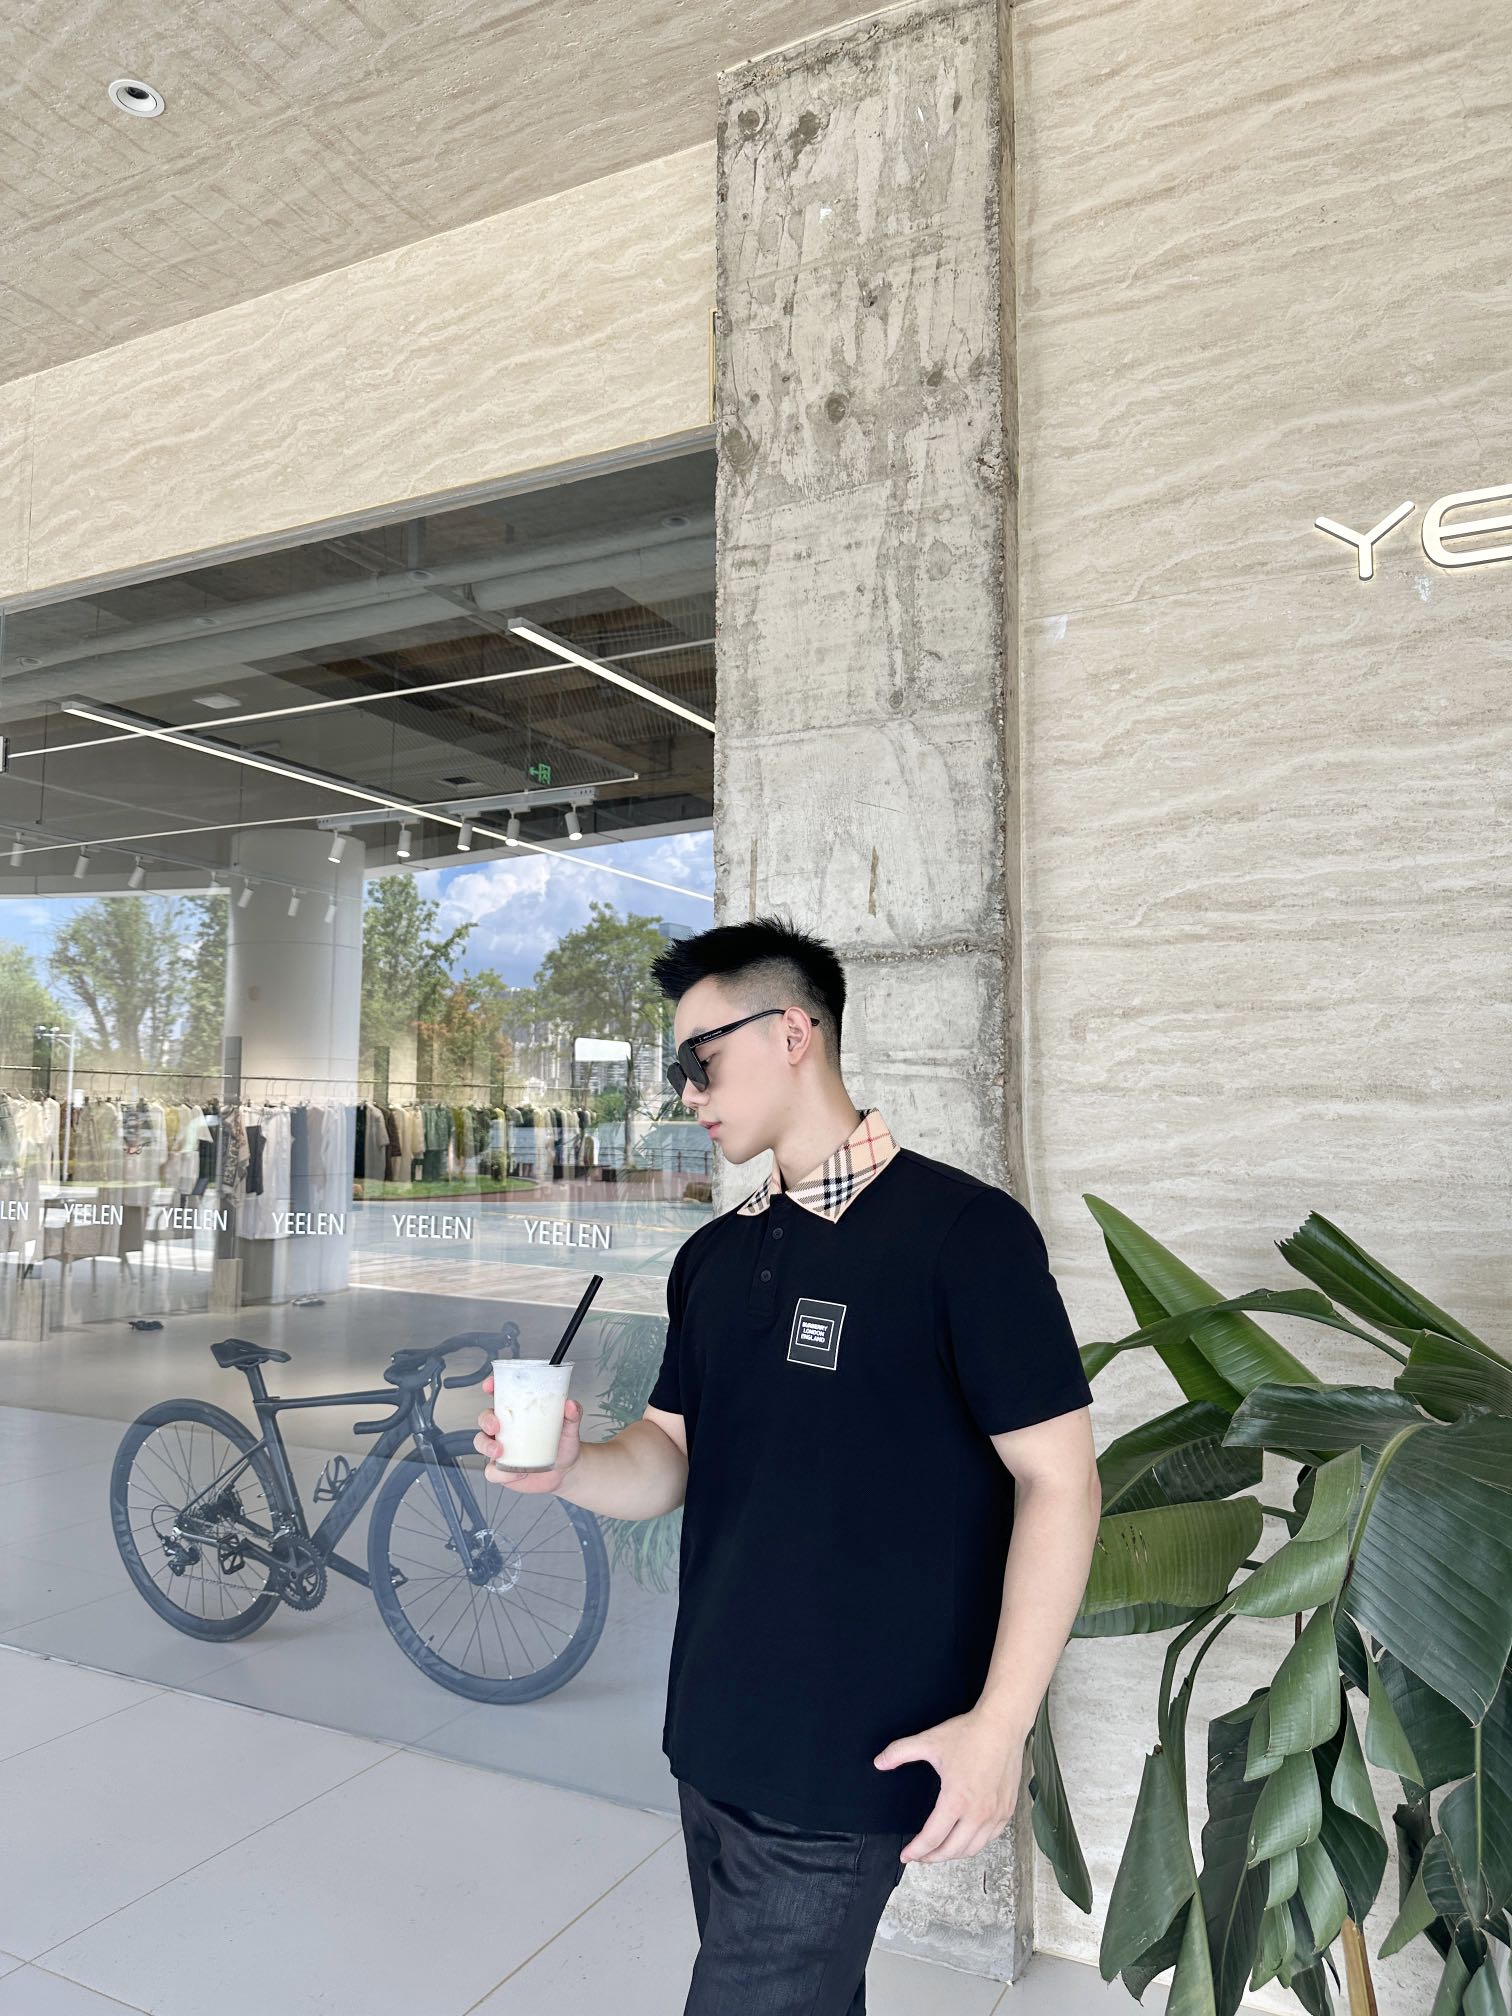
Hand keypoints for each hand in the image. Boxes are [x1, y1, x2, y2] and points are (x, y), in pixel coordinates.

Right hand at [475, 1372, 582, 1492]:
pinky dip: (501, 1473)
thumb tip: (571, 1405)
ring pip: (481, 1443)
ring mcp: (500, 1450)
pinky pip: (492, 1472)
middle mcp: (505, 1430)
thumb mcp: (569, 1428)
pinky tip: (518, 1473)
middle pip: (484, 1419)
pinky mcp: (501, 1470)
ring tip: (500, 1452)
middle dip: (486, 1420)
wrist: (565, 1472)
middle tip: (496, 1426)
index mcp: (518, 1414)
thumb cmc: (562, 1444)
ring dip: (486, 1446)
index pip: (500, 1396)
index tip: (489, 1385)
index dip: (491, 1388)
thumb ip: (572, 1415)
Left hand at [874, 1710, 1025, 1863]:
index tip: (906, 1855)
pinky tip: (964, 1839)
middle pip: (951, 1850)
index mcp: (956, 1800)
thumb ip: (900, 1752)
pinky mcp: (1007, 1810)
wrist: (1002, 1725)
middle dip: (931, 1857)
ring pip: (972, 1849)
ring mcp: (995, 1814)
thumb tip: (878, 1762)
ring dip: (953, 1854)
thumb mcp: (929, 1741)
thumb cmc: (969, 1733)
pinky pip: (989, 1839)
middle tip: (919, 1856)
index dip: (916, 1850)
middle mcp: (978, 1813)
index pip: (932, 1838)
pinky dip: (974, 1844)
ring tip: (939, 1850)